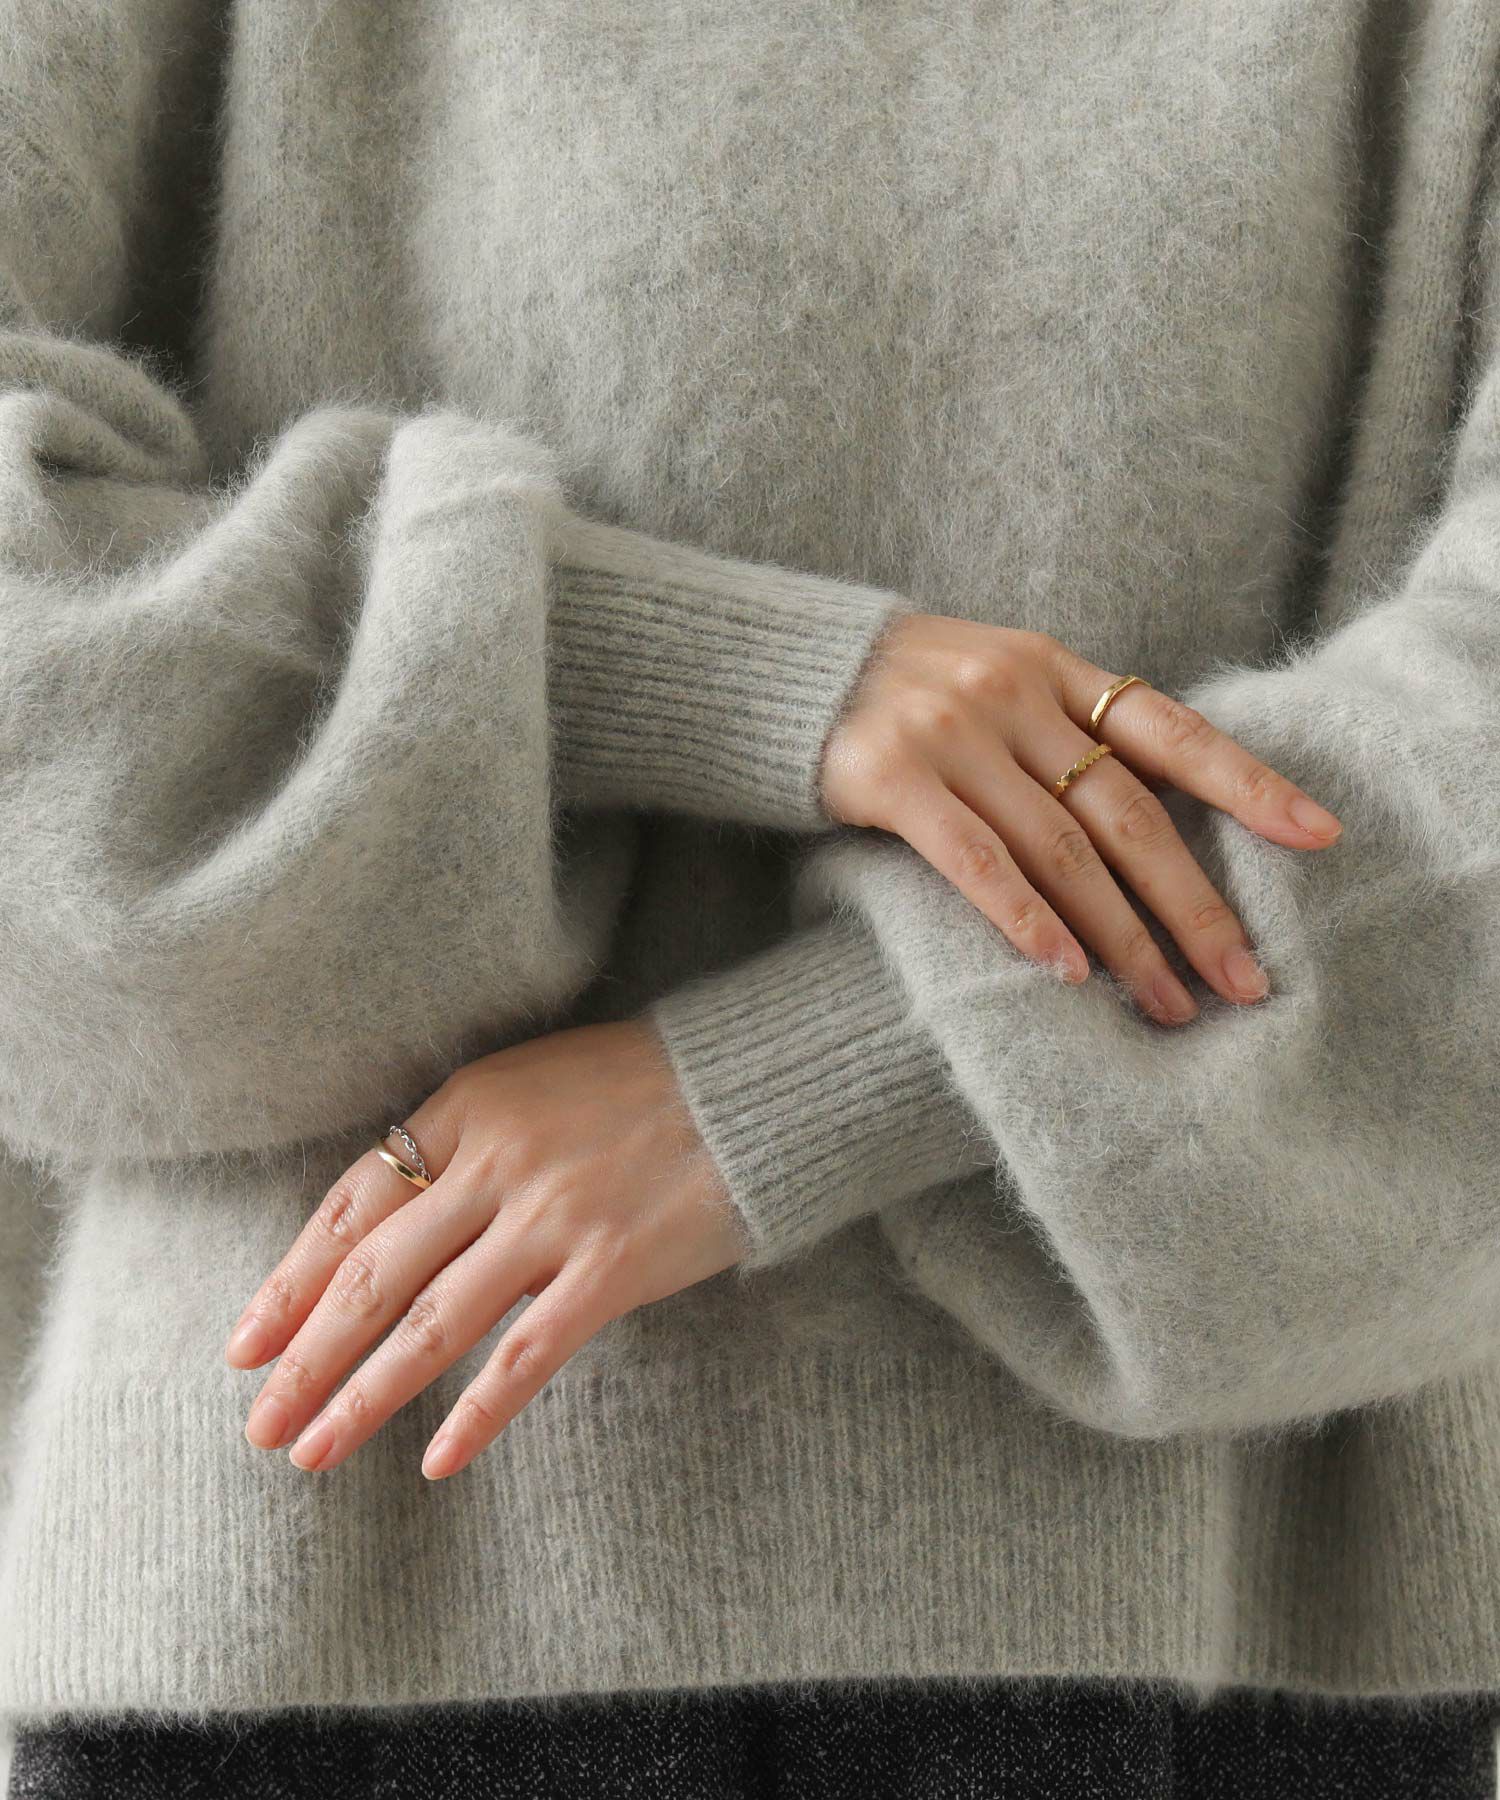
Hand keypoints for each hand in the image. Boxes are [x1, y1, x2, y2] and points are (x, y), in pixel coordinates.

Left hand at [223, 1017, 746, 1478]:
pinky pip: (527, 1355)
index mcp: (468, 1107)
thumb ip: (461, 1145)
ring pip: (433, 1323)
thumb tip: (386, 1230)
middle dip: (305, 1359)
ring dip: (363, 1397)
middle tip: (257, 1425)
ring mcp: (555, 1216)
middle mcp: (498, 1161)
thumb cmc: (640, 1086)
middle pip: (375, 1275)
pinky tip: (436, 1461)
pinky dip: (477, 1413)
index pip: (352, 1206)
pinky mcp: (613, 1267)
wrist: (756, 1083)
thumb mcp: (531, 1084)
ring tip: (311, 1453)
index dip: (291, 1281)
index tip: (245, 1346)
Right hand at [819, 615, 1343, 1026]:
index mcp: (1053, 668)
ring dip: (1122, 936)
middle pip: (1128, 811)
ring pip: (1061, 848)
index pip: (1171, 730)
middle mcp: (1013, 692)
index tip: (1318, 836)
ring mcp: (952, 731)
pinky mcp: (891, 775)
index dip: (1248, 783)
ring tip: (1165, 1003)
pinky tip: (1065, 970)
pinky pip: (974, 859)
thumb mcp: (994, 680)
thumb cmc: (898, 691)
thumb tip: (1155, 815)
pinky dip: (1025, 919)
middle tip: (1243, 981)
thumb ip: (1064, 731)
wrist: (774, 666)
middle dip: (1194, 903)